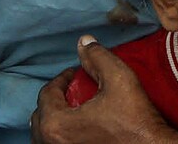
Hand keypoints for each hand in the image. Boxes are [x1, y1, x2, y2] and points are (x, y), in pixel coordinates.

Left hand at [32, 38, 167, 143]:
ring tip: (73, 110)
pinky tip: (78, 129)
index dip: (62, 79)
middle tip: (73, 91)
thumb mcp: (119, 79)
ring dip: (54, 120)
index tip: (75, 74)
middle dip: (55, 100)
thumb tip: (84, 42)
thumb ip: (98, 57)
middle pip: (40, 117)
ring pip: (45, 136)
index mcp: (56, 124)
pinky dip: (60, 136)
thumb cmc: (136, 121)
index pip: (47, 94)